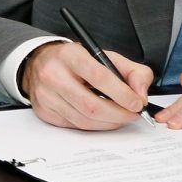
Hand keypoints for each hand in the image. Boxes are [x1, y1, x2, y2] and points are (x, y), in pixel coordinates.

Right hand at [21, 40, 153, 130]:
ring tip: (121, 117)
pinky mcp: (45, 112)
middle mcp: (54, 75)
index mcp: (70, 55)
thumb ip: (132, 71)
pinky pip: (76, 126)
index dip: (122, 93)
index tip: (137, 103)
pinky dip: (95, 125)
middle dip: (118, 114)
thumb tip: (141, 94)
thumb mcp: (105, 56)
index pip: (99, 76)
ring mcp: (46, 95)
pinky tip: (103, 119)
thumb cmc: (76, 60)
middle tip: (133, 115)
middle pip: (91, 105)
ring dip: (109, 123)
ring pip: (84, 120)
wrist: (41, 63)